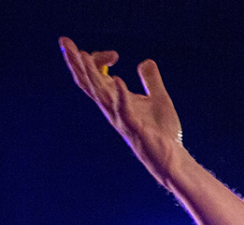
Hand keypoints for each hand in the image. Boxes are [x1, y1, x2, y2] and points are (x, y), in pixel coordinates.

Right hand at [60, 37, 183, 183]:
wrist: (172, 158)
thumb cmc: (162, 132)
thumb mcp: (158, 99)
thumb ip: (151, 81)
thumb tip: (146, 61)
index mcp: (116, 101)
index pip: (97, 77)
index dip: (98, 60)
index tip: (114, 54)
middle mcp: (113, 109)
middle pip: (89, 83)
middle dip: (76, 63)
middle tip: (65, 41)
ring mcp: (121, 120)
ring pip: (100, 95)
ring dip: (92, 75)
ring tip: (84, 56)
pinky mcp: (135, 129)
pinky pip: (125, 111)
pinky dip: (122, 95)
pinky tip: (120, 81)